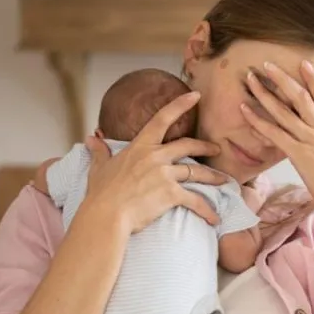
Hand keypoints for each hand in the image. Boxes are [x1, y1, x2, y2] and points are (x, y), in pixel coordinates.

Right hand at [80, 91, 228, 234]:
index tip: (196, 95)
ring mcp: (165, 174)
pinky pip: (196, 201)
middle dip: (206, 146)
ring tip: (223, 181)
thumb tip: (90, 139)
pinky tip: (215, 218)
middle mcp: (156, 156)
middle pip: (188, 146)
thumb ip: (100, 151)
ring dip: (213, 177)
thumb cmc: (101, 193)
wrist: (106, 214)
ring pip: (197, 173)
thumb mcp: (99, 168)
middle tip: (217, 148)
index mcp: (140, 146)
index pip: (162, 119)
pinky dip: (207, 210)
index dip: (180, 105)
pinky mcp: (172, 194)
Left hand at [240, 61, 313, 211]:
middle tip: (267, 64)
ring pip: (284, 110)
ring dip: (265, 92)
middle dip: (283, 78)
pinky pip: (275, 132)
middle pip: (300, 96)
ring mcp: (310, 140)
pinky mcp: (299, 153)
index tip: (303, 63)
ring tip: (251, 79)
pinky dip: (258, 119)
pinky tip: (245, 110)